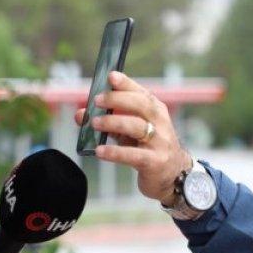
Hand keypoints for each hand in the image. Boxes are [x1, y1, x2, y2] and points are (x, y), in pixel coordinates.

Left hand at [72, 71, 190, 201]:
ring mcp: (160, 143)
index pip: (141, 93)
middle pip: (141, 105)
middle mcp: (160, 123)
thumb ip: (108, 120)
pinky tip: (100, 151)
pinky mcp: (155, 162)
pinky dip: (115, 152)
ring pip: (137, 127)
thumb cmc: (148, 147)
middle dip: (117, 100)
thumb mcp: (130, 131)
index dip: (126, 84)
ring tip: (94, 123)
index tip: (111, 76)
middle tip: (97, 101)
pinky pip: (133, 155)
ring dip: (113, 122)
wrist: (173, 175)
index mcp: (156, 111)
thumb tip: (80, 114)